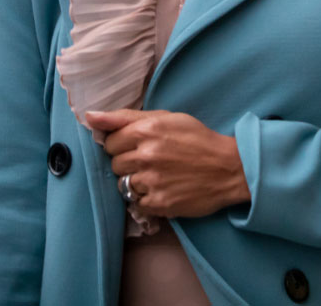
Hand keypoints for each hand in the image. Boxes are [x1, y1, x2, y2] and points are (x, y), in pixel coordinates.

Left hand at [85, 109, 250, 218]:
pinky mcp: (158, 204)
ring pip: (123, 185)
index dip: (124, 143)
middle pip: (115, 164)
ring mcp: (151, 181)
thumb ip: (126, 117)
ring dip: (137, 181)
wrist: (230, 168)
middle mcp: (146, 156)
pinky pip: (136, 203)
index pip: (110, 142)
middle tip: (154, 160)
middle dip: (130, 162)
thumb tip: (90, 117)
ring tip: (160, 175)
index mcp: (147, 131)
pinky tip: (164, 188)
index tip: (141, 145)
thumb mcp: (168, 118)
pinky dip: (147, 197)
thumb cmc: (199, 140)